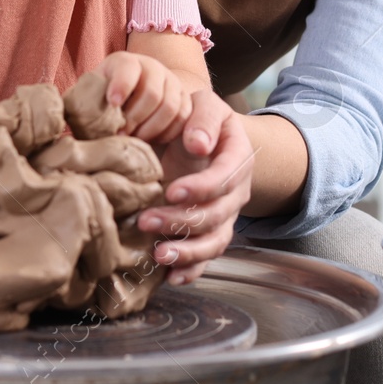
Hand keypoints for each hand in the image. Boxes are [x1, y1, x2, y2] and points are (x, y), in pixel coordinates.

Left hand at [94, 50, 193, 144]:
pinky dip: (166, 134)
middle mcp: (152, 67)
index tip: (112, 104)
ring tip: (134, 140)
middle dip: (135, 118)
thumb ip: (84, 102)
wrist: (131, 102)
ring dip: (150, 129)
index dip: (121, 85)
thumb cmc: (103, 103)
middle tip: (120, 135)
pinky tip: (150, 140)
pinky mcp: (185, 100)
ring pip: (170, 107)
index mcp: (125, 62)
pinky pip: (182, 119)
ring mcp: (171, 82)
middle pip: (151, 92)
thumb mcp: (90, 97)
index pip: (127, 67)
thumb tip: (70, 113)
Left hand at [135, 90, 253, 285]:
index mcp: (237, 158)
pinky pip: (206, 257)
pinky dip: (191, 270)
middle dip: (181, 221)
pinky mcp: (210, 232)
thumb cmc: (198, 119)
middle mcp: (235, 192)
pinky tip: (170, 277)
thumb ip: (203, 118)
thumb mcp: (204, 105)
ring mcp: (224, 215)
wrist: (202, 136)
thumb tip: (199, 145)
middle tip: (145, 221)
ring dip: (186, 252)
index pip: (224, 178)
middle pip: (215, 215)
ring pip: (213, 242)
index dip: (201, 188)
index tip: (171, 191)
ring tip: (158, 256)